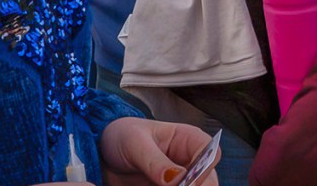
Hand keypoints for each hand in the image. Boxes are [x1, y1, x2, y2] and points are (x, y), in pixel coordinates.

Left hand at [98, 116, 216, 184]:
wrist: (104, 155)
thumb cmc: (122, 137)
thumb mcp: (135, 144)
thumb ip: (155, 162)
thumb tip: (176, 178)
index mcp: (189, 140)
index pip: (212, 155)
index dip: (204, 172)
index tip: (184, 184)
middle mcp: (191, 163)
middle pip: (208, 182)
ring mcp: (183, 182)